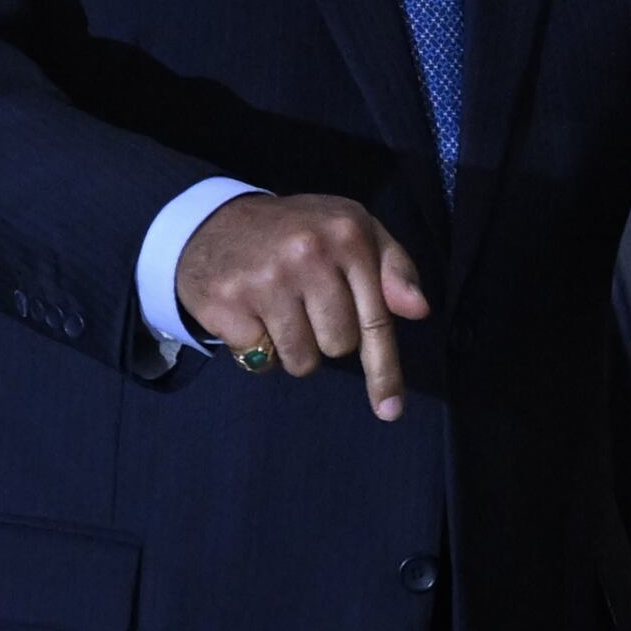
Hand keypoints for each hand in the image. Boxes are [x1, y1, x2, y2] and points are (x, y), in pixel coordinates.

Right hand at [176, 193, 428, 420]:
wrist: (212, 221)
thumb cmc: (297, 232)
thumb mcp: (352, 231)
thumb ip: (392, 267)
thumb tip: (418, 309)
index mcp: (347, 235)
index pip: (375, 319)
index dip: (384, 370)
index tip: (390, 409)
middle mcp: (308, 253)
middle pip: (339, 346)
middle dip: (325, 335)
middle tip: (303, 303)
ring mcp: (266, 279)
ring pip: (302, 360)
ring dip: (292, 347)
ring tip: (275, 308)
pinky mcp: (229, 302)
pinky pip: (261, 360)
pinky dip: (257, 346)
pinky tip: (249, 312)